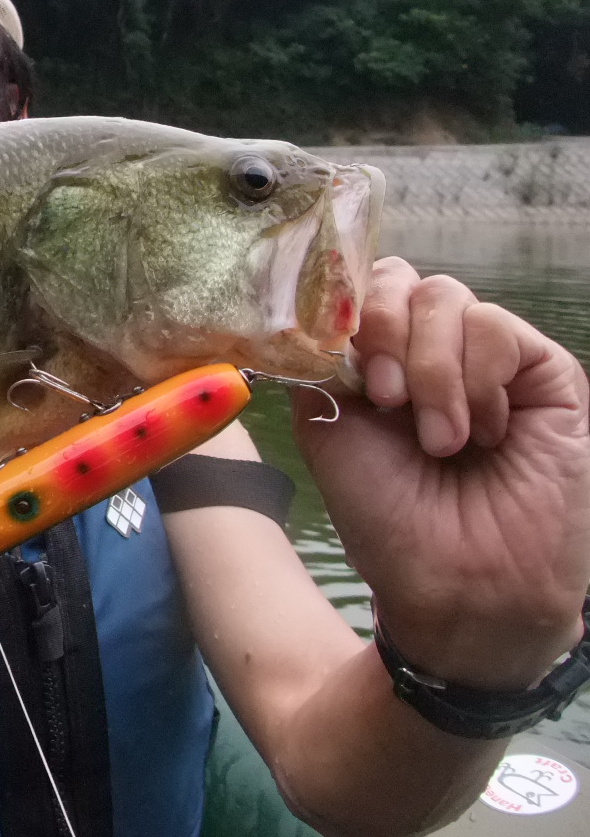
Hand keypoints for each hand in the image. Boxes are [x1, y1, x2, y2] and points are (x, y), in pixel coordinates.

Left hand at [294, 257, 589, 691]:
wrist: (458, 583)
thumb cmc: (391, 518)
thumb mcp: (329, 428)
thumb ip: (321, 360)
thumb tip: (318, 309)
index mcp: (378, 358)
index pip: (359, 286)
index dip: (342, 306)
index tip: (339, 359)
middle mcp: (432, 349)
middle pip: (401, 278)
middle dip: (380, 329)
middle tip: (384, 399)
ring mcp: (489, 358)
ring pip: (446, 297)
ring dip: (430, 369)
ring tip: (439, 440)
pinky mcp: (544, 373)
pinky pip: (496, 327)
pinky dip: (474, 378)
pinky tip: (480, 434)